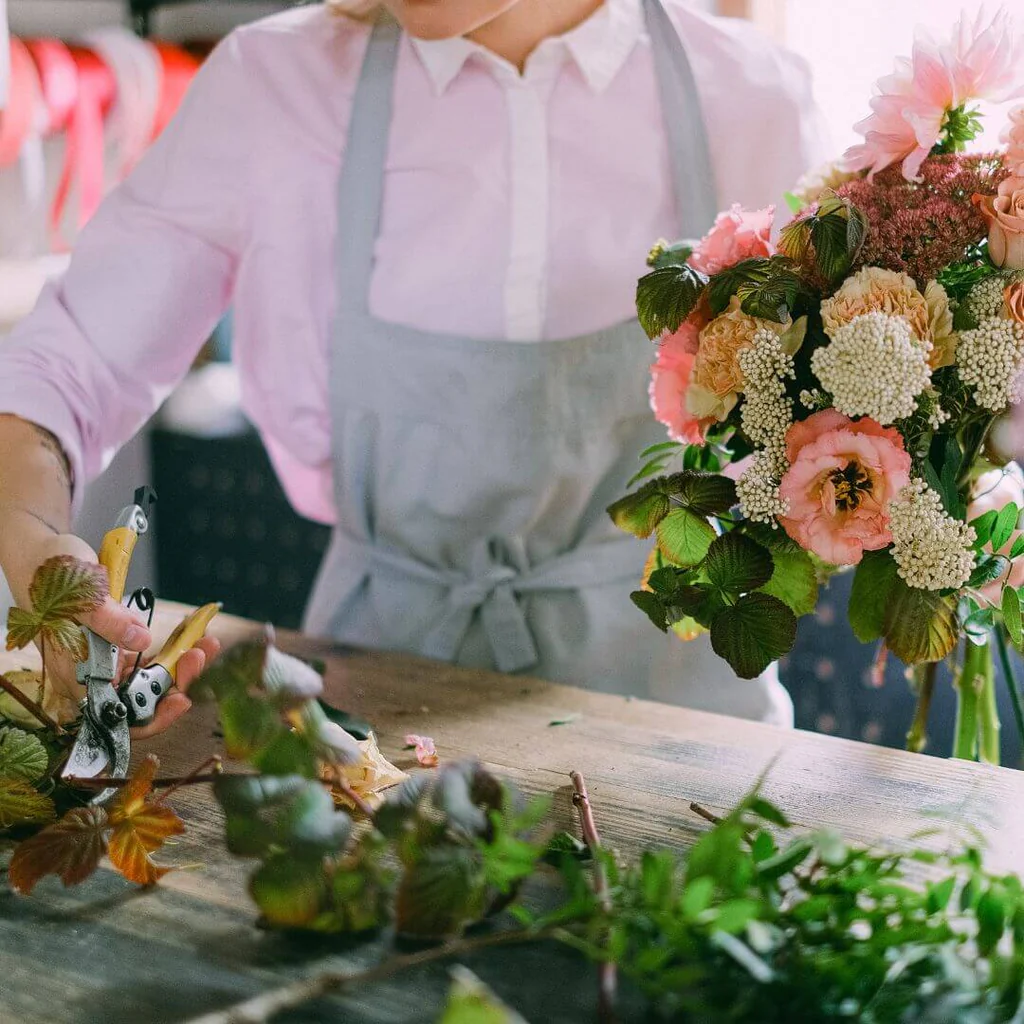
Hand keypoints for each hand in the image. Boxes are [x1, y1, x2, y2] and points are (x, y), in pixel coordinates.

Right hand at [12, 530, 219, 736]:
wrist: (38, 552)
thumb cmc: (48, 574)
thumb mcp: (80, 595)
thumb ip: (109, 621)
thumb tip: (140, 639)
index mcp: (75, 674)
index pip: (117, 715)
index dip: (151, 715)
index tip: (180, 698)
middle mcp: (90, 674)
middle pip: (140, 697)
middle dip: (176, 681)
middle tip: (200, 655)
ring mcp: (104, 660)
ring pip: (148, 677)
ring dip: (180, 664)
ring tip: (206, 643)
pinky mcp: (114, 645)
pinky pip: (148, 656)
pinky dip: (172, 647)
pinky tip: (191, 633)